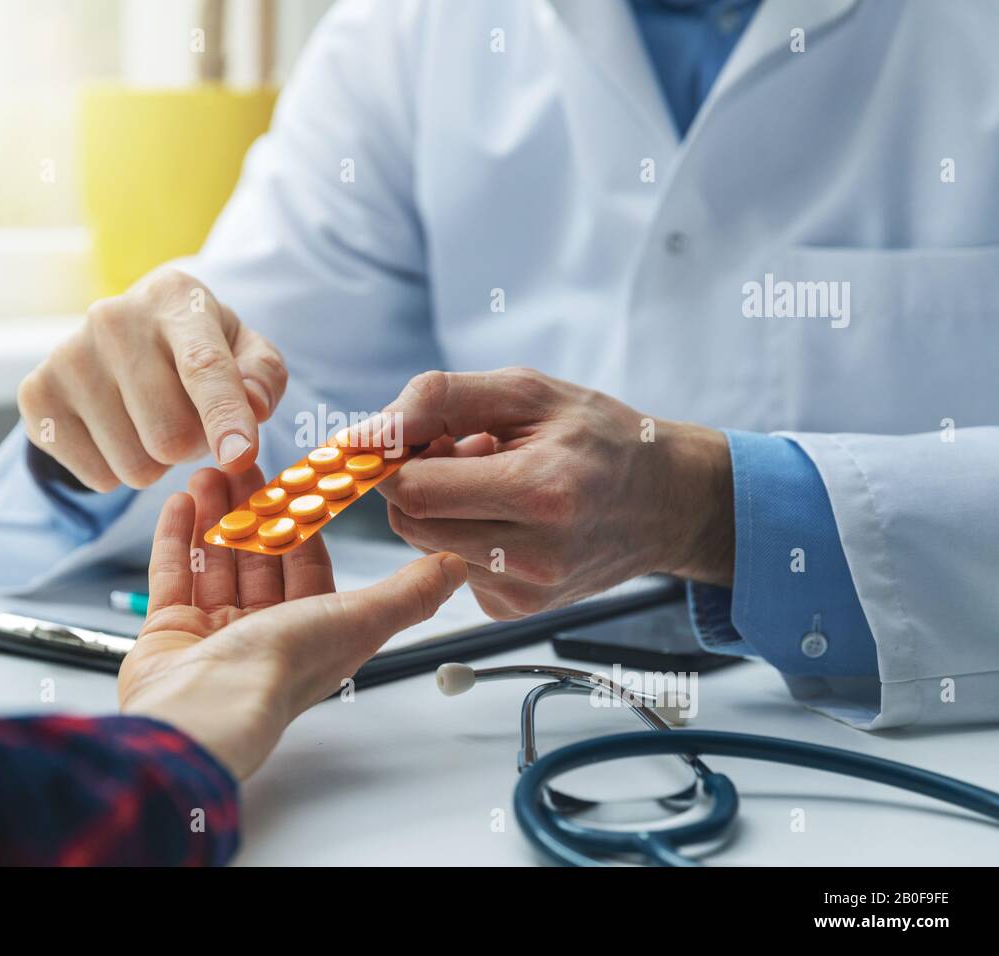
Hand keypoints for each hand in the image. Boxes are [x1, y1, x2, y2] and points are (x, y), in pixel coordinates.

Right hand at [18, 268, 287, 491]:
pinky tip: (116, 431)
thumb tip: (252, 407)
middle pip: (171, 436)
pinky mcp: (36, 395)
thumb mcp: (245, 350)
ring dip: (156, 462)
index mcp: (175, 299)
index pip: (203, 367)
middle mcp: (114, 319)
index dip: (224, 416)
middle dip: (193, 446)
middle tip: (189, 420)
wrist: (123, 336)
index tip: (239, 456)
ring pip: (135, 466)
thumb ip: (263, 377)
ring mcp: (67, 356)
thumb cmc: (198, 346)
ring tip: (151, 423)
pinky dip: (116, 470)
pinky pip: (97, 477)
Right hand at [118, 466, 467, 779]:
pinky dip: (176, 539)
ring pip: (216, 561)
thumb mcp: (358, 620)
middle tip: (241, 460)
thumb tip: (455, 567)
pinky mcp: (168, 635)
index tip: (293, 476)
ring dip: (213, 515)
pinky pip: (172, 577)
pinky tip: (180, 501)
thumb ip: (409, 593)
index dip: (301, 517)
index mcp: (311, 632)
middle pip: (258, 556)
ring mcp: (213, 634)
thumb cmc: (280, 670)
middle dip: (250, 507)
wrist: (204, 710)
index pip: (307, 562)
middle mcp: (262, 633)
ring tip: (208, 469)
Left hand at [371, 369, 732, 619]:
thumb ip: (441, 399)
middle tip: (460, 450)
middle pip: (412, 522)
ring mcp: (525, 592)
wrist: (666, 501)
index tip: (408, 438)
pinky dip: (463, 536)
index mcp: (539, 492)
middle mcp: (534, 555)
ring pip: (426, 546)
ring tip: (491, 480)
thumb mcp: (528, 391)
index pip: (416, 490)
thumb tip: (368, 430)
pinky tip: (505, 515)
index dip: (396, 460)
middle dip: (416, 481)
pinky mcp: (515, 610)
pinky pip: (452, 567)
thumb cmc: (599, 437)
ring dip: (440, 508)